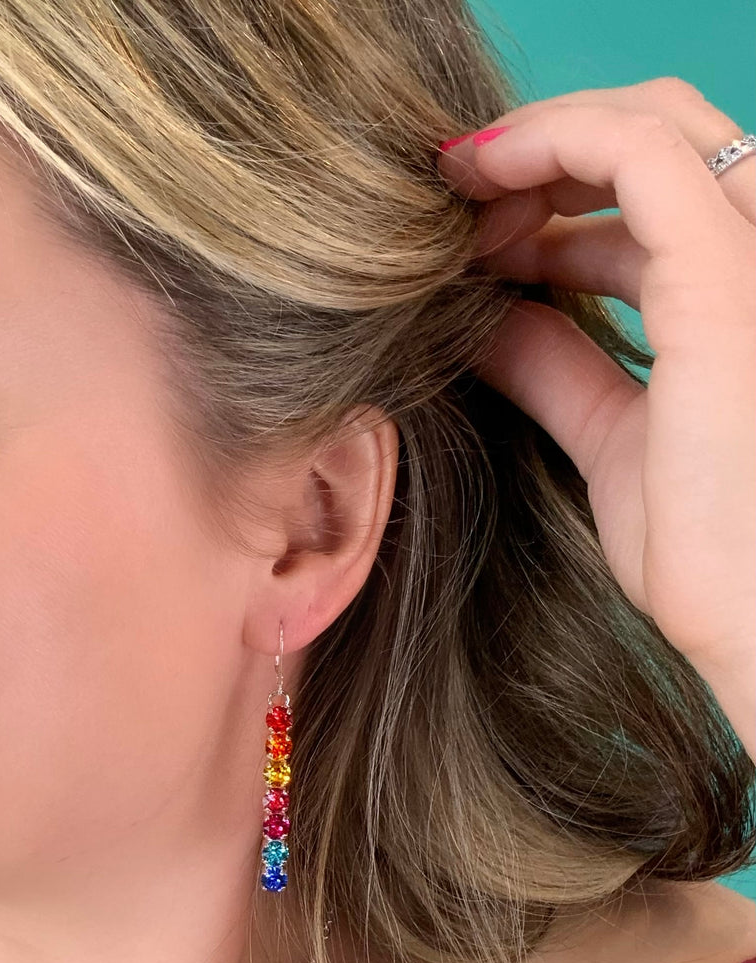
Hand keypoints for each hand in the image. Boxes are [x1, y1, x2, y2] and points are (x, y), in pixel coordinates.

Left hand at [436, 81, 754, 707]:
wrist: (754, 621)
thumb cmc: (710, 555)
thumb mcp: (613, 439)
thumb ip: (558, 368)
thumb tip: (484, 320)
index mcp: (744, 295)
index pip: (659, 194)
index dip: (563, 191)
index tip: (474, 228)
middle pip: (661, 137)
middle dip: (548, 155)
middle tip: (456, 202)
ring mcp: (753, 257)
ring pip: (647, 124)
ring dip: (536, 150)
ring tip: (454, 205)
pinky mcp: (723, 277)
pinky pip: (634, 152)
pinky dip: (546, 142)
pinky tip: (474, 175)